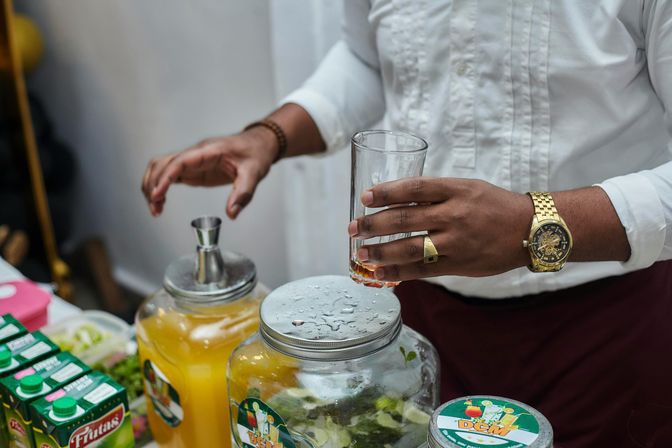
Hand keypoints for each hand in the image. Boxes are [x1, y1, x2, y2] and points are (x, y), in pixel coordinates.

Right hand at [141, 126, 277, 218]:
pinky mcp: (193, 168)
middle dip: (154, 185)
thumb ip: (243, 194)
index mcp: (208, 151)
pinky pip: (170, 174)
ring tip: (155, 208)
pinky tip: (160, 202)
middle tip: (155, 209)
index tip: (157, 195)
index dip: (165, 178)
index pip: (179, 161)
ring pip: (161, 168)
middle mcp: (195, 154)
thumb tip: (231, 214)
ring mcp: (192, 161)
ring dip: (152, 185)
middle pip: (163, 164)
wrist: (259, 144)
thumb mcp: (254, 173)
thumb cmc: (256, 153)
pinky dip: (160, 187)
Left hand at [348, 177, 533, 280]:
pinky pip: (424, 270)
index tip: (365, 197)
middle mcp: (454, 214)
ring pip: (411, 248)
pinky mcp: (460, 264)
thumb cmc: (493, 205)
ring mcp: (457, 242)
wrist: (530, 229)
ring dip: (381, 252)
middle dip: (373, 224)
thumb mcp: (467, 187)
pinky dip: (400, 272)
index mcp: (455, 190)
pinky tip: (381, 273)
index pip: (413, 189)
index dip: (386, 193)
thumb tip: (396, 201)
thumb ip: (435, 194)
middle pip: (405, 219)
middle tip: (353, 228)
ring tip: (361, 253)